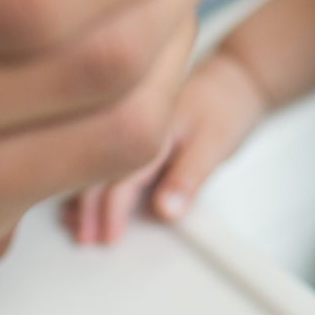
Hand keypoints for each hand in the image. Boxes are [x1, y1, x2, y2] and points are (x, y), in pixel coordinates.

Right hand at [65, 46, 268, 243]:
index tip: (107, 237)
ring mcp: (130, 121)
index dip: (109, 210)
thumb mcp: (214, 144)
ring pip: (97, 158)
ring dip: (84, 192)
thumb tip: (165, 210)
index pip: (118, 174)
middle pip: (97, 166)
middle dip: (86, 206)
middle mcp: (133, 121)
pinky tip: (88, 193)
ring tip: (76, 222)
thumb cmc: (227, 105)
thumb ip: (188, 178)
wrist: (238, 77)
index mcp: (150, 125)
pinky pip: (108, 152)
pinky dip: (96, 176)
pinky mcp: (134, 125)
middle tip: (85, 237)